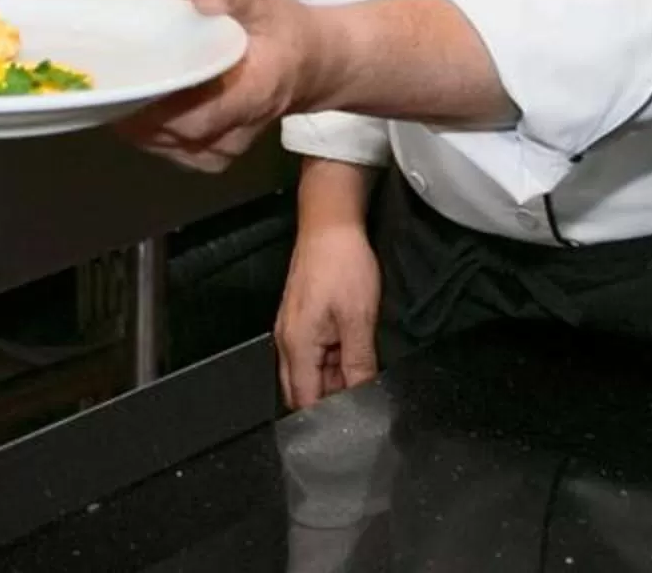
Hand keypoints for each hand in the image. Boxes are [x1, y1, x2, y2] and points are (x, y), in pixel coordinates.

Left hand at [116, 0, 326, 172]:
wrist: (315, 68)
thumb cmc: (288, 33)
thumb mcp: (263, 2)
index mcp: (250, 96)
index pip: (194, 116)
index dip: (153, 102)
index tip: (121, 77)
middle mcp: (233, 133)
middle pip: (170, 133)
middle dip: (134, 106)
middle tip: (105, 73)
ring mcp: (220, 151)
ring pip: (164, 145)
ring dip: (135, 119)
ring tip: (114, 83)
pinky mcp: (209, 155)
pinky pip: (169, 148)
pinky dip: (147, 128)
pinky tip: (133, 100)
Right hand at [276, 222, 381, 409]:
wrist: (330, 224)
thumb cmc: (342, 265)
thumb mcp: (358, 318)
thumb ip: (358, 363)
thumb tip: (363, 398)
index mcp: (297, 346)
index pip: (305, 401)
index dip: (327, 419)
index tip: (354, 426)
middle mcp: (287, 342)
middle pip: (304, 390)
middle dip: (330, 402)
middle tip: (363, 405)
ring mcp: (293, 330)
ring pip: (311, 372)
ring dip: (334, 380)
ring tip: (364, 379)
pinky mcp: (302, 320)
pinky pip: (314, 354)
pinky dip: (333, 362)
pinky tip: (356, 357)